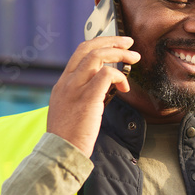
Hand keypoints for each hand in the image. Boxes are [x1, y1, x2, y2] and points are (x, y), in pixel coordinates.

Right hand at [46, 36, 140, 156]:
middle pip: (88, 48)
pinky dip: (119, 76)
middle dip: (111, 41)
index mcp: (63, 83)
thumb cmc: (69, 136)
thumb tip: (103, 87)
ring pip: (97, 57)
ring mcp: (75, 89)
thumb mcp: (71, 109)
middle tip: (129, 43)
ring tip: (134, 58)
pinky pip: (105, 75)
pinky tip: (125, 87)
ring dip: (119, 54)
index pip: (80, 53)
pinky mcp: (87, 99)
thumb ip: (83, 95)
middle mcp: (67, 82)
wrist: (61, 152)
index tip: (116, 44)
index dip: (100, 43)